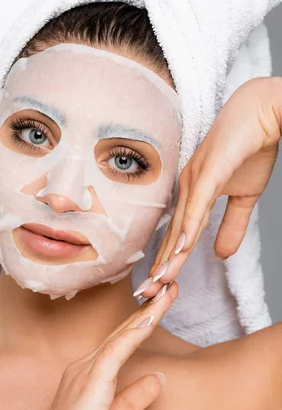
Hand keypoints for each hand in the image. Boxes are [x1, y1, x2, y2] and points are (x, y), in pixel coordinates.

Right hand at [25, 281, 177, 409]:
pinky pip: (115, 353)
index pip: (122, 341)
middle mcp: (84, 366)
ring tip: (168, 292)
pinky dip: (132, 334)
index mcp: (87, 374)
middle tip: (171, 286)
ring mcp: (84, 372)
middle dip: (148, 308)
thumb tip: (157, 380)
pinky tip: (148, 320)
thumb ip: (132, 398)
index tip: (163, 303)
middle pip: (123, 331)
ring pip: (121, 335)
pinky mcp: (89, 384)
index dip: (144, 321)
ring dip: (147, 313)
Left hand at [134, 76, 281, 298]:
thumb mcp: (245, 198)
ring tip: (160, 282)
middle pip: (173, 234)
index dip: (169, 261)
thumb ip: (231, 225)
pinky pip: (197, 206)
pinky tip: (182, 249)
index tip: (159, 286)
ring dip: (171, 255)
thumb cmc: (250, 149)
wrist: (262, 114)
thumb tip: (220, 255)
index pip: (179, 234)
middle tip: (148, 295)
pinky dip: (189, 228)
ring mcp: (196, 179)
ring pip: (181, 225)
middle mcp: (187, 187)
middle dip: (161, 266)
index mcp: (193, 193)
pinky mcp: (208, 172)